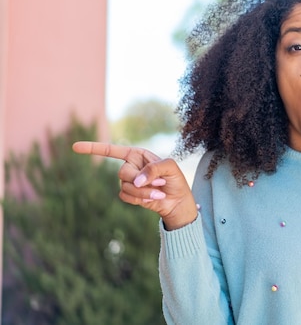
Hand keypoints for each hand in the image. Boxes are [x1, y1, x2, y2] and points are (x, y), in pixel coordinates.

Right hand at [72, 141, 197, 229]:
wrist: (177, 201)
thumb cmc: (175, 180)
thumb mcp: (170, 167)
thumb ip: (154, 168)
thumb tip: (136, 181)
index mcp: (138, 155)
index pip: (112, 150)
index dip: (93, 148)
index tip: (75, 147)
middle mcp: (130, 166)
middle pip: (122, 173)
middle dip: (141, 180)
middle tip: (160, 182)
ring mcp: (129, 181)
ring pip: (125, 186)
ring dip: (144, 191)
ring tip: (159, 191)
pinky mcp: (129, 195)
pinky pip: (126, 196)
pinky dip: (140, 198)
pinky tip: (153, 198)